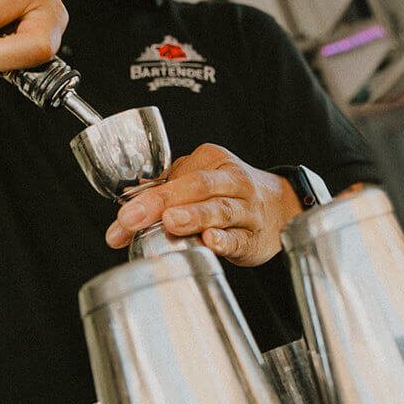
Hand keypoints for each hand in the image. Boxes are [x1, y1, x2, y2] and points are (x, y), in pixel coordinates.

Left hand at [105, 144, 301, 266]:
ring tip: (170, 223)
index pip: (174, 177)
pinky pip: (238, 237)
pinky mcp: (254, 236)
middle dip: (162, 202)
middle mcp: (231, 180)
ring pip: (220, 209)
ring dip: (194, 216)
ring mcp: (246, 208)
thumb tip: (122, 220)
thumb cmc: (228, 194)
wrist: (281, 208)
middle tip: (133, 219)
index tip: (122, 218)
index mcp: (212, 161)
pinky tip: (210, 242)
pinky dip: (224, 240)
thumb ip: (162, 196)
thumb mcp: (198, 183)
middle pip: (197, 186)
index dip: (145, 198)